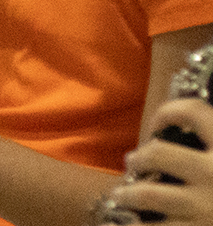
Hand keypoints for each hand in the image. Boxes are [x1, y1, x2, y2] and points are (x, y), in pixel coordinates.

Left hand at [110, 99, 212, 225]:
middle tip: (133, 162)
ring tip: (123, 196)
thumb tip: (198, 125)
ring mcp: (204, 207)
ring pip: (147, 195)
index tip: (158, 125)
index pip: (192, 111)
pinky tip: (125, 225)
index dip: (168, 113)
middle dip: (139, 158)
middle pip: (158, 153)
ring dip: (128, 194)